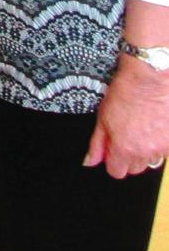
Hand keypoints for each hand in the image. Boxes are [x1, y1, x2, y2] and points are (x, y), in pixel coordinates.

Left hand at [84, 56, 168, 178]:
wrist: (152, 78)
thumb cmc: (125, 93)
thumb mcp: (103, 116)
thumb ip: (97, 143)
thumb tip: (90, 161)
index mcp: (124, 148)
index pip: (116, 172)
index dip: (112, 161)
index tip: (112, 151)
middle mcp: (145, 153)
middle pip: (134, 169)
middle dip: (128, 157)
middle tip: (126, 136)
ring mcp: (163, 149)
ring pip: (151, 161)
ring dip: (145, 151)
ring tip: (141, 129)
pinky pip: (164, 152)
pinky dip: (159, 143)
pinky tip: (154, 126)